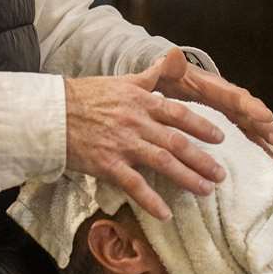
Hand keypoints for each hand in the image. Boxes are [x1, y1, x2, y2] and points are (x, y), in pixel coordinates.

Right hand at [64, 56, 230, 220]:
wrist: (52, 113)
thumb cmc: (86, 95)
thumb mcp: (121, 80)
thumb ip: (150, 75)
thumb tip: (171, 58)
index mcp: (142, 101)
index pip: (179, 114)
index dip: (201, 126)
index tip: (220, 138)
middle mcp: (137, 122)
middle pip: (177, 143)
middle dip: (202, 159)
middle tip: (220, 175)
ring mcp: (123, 144)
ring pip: (163, 163)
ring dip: (187, 178)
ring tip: (206, 191)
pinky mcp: (108, 164)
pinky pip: (134, 185)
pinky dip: (151, 200)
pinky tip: (166, 215)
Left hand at [146, 48, 272, 160]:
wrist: (169, 83)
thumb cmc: (168, 78)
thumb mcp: (166, 72)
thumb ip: (170, 66)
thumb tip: (173, 54)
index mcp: (215, 88)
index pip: (236, 97)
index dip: (251, 107)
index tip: (266, 117)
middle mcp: (228, 102)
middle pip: (252, 116)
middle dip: (269, 129)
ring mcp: (231, 116)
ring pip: (254, 130)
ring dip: (270, 143)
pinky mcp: (229, 127)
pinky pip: (247, 139)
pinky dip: (260, 152)